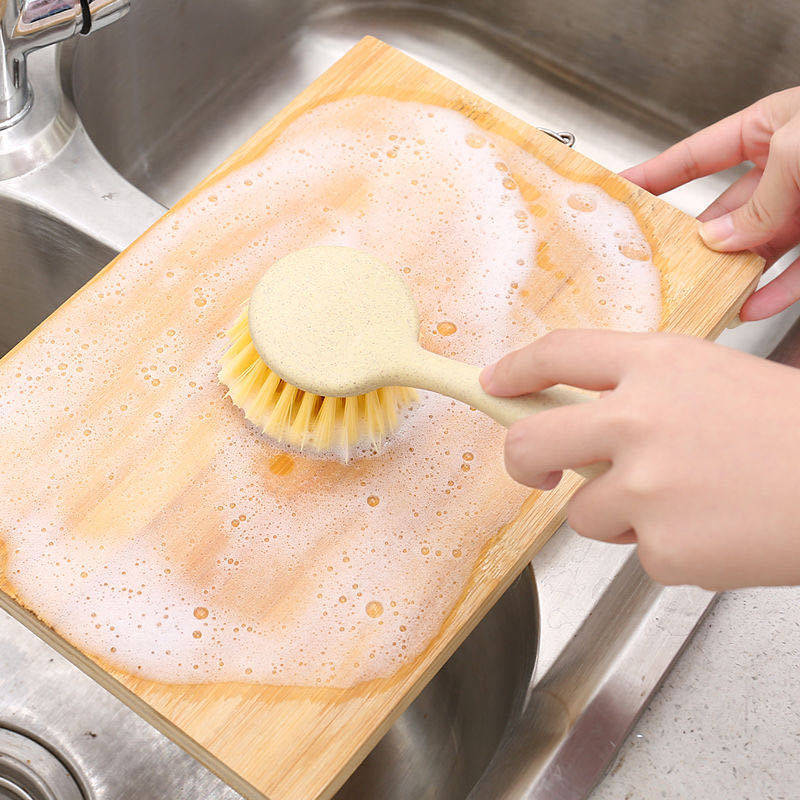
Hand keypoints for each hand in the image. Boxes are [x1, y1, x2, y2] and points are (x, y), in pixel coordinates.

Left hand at [480, 330, 799, 589]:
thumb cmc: (793, 430)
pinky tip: (716, 530)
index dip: (516, 370)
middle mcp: (637, 420)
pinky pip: (637, 552)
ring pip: (583, 511)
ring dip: (620, 512)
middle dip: (521, 458)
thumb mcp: (714, 378)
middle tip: (538, 468)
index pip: (556, 354)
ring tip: (690, 501)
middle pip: (530, 439)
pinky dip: (668, 548)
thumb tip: (581, 412)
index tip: (494, 383)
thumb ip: (642, 389)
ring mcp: (645, 486)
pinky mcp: (662, 546)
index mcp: (655, 365)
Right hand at [621, 87, 799, 320]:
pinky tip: (752, 306)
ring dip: (731, 274)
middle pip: (727, 211)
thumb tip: (720, 238)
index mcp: (774, 130)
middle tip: (661, 264)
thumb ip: (757, 200)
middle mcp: (789, 171)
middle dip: (695, 239)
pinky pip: (797, 272)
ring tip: (703, 294)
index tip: (623, 194)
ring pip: (758, 249)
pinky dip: (775, 292)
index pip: (699, 155)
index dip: (658, 175)